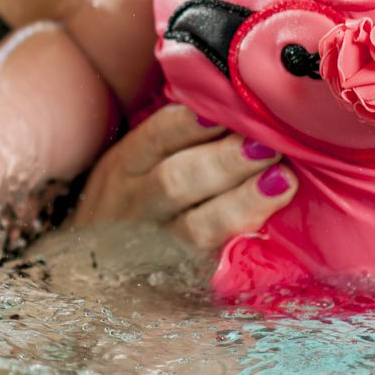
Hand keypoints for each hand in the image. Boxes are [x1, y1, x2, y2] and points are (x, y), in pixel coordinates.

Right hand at [69, 104, 293, 251]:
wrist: (93, 270)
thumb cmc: (131, 200)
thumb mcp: (133, 164)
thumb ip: (172, 136)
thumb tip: (231, 97)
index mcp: (124, 166)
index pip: (155, 138)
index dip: (191, 124)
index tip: (227, 110)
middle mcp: (134, 205)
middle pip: (175, 182)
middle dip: (225, 162)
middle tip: (267, 146)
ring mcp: (155, 246)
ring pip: (195, 228)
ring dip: (242, 202)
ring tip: (282, 180)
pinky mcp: (179, 277)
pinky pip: (210, 264)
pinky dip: (240, 242)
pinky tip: (271, 225)